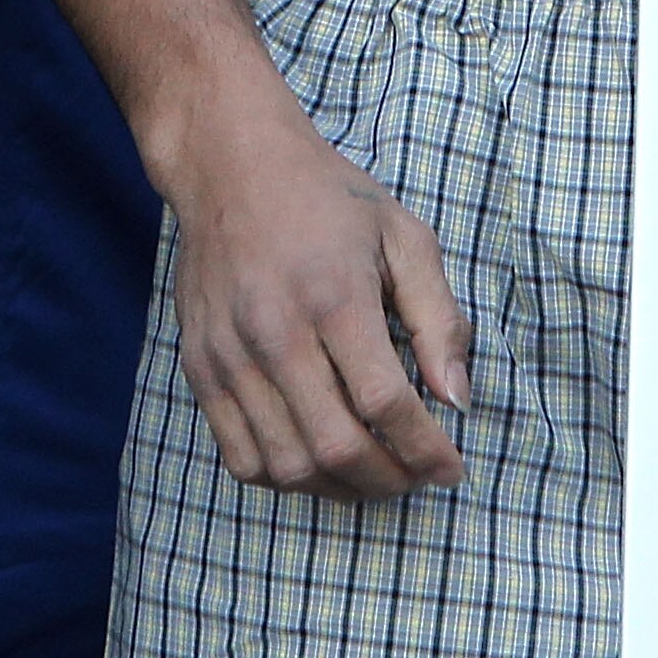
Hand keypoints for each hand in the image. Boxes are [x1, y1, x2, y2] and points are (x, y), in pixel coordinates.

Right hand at [158, 89, 468, 501]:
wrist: (230, 167)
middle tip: (417, 478)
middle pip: (336, 446)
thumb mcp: (404, 237)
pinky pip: (240, 457)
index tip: (452, 467)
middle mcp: (276, 332)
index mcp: (335, 296)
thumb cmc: (328, 200)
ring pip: (287, 465)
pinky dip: (285, 479)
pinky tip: (318, 464)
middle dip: (390, 480)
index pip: (385, 401)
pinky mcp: (200, 368)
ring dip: (340, 489)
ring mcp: (230, 356)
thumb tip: (457, 399)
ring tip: (374, 478)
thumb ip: (438, 318)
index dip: (426, 449)